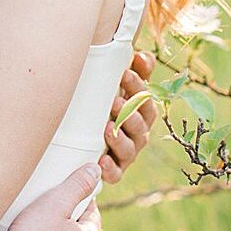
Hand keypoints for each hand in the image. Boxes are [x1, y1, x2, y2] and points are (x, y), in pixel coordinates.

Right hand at [6, 164, 101, 230]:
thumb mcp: (57, 202)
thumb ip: (78, 185)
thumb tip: (94, 170)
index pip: (92, 208)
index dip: (80, 191)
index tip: (67, 182)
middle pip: (77, 216)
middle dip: (64, 202)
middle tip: (50, 192)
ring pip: (62, 225)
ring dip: (52, 214)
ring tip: (38, 205)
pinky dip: (43, 225)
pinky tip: (31, 220)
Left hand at [99, 50, 157, 182]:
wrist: (85, 131)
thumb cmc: (108, 99)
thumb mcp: (121, 84)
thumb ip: (135, 69)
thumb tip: (141, 57)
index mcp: (141, 111)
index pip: (145, 99)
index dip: (138, 86)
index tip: (125, 72)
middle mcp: (137, 133)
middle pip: (140, 125)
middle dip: (129, 113)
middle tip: (115, 101)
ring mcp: (126, 152)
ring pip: (129, 149)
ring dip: (120, 138)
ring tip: (108, 128)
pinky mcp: (114, 170)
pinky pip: (116, 174)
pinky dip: (110, 168)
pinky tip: (102, 159)